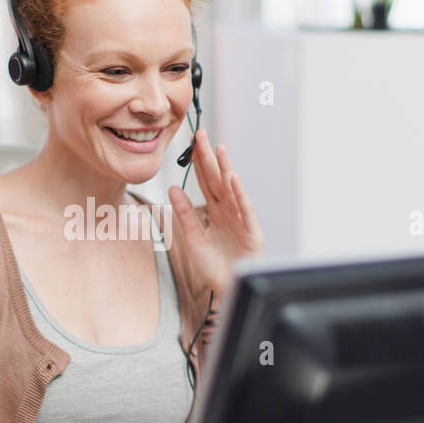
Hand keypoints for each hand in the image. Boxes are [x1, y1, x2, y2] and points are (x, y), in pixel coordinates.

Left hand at [167, 128, 264, 295]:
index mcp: (215, 210)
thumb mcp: (192, 238)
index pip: (205, 181)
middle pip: (217, 178)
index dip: (199, 162)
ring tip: (219, 149)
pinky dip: (239, 193)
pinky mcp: (251, 230)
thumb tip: (172, 188)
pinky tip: (232, 178)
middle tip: (201, 134)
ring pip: (232, 189)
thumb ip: (184, 213)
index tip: (191, 142)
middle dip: (210, 157)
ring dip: (226, 169)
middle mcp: (228, 210)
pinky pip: (244, 209)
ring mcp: (241, 218)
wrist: (228, 288)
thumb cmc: (213, 266)